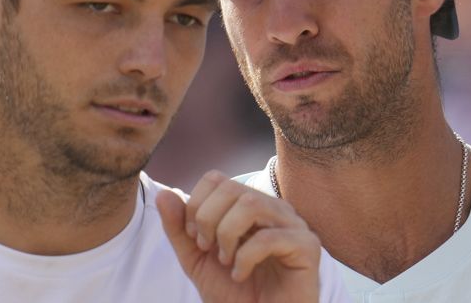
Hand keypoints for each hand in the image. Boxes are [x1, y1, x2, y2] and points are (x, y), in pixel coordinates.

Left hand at [156, 170, 320, 302]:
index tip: (193, 237)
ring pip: (252, 203)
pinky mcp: (307, 248)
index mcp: (250, 207)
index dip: (197, 203)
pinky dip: (246, 257)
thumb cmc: (234, 294)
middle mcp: (273, 209)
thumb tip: (163, 194)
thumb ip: (180, 229)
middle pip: (232, 187)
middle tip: (206, 248)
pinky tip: (240, 275)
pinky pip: (271, 237)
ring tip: (225, 261)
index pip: (218, 179)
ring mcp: (293, 225)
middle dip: (208, 218)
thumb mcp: (197, 260)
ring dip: (227, 233)